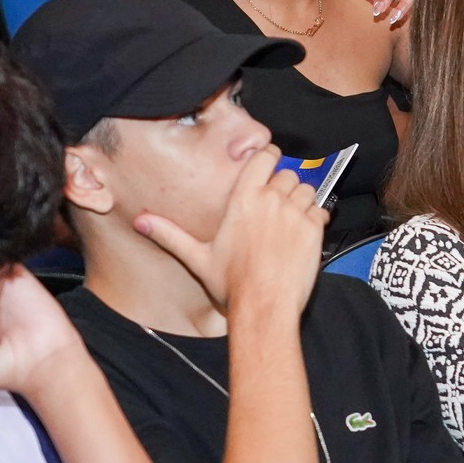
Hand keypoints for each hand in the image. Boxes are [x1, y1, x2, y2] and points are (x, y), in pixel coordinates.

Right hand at [134, 146, 327, 319]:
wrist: (264, 306)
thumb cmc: (232, 284)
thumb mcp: (197, 257)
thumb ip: (169, 234)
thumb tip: (141, 221)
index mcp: (243, 200)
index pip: (263, 157)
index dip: (269, 156)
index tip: (269, 160)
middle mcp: (271, 201)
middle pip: (287, 174)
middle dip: (283, 184)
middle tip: (277, 203)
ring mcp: (295, 213)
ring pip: (306, 189)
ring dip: (301, 199)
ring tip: (290, 218)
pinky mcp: (314, 230)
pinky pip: (322, 211)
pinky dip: (316, 217)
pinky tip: (304, 232)